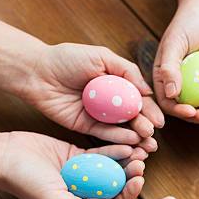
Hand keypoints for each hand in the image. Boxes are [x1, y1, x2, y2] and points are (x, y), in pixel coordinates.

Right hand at [0, 131, 146, 198]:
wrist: (6, 156)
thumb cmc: (27, 183)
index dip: (128, 194)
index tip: (139, 181)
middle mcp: (84, 197)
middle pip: (115, 188)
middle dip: (130, 177)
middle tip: (141, 165)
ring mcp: (83, 177)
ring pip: (111, 170)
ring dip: (126, 163)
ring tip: (140, 152)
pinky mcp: (79, 158)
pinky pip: (102, 155)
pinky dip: (114, 151)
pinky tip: (127, 145)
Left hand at [20, 43, 163, 150]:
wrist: (37, 72)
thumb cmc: (67, 58)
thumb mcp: (101, 56)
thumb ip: (127, 71)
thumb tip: (148, 91)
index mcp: (117, 83)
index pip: (139, 99)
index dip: (150, 110)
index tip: (161, 121)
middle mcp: (111, 101)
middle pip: (133, 116)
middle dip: (146, 126)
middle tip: (154, 134)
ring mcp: (99, 115)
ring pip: (122, 128)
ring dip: (136, 136)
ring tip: (147, 142)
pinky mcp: (86, 127)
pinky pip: (105, 135)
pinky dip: (118, 138)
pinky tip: (131, 141)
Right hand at [154, 3, 198, 123]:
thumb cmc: (186, 23)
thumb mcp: (175, 43)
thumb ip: (169, 68)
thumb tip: (171, 94)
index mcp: (165, 77)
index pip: (168, 102)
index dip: (178, 111)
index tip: (190, 112)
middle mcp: (181, 84)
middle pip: (186, 108)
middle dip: (196, 116)